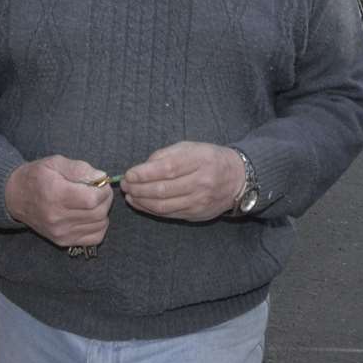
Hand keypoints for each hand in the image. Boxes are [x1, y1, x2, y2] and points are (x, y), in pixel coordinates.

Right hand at [5, 155, 112, 246]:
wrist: (15, 197)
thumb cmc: (37, 176)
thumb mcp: (55, 163)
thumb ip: (79, 168)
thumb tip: (101, 178)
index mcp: (56, 195)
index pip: (92, 199)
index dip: (102, 190)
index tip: (99, 182)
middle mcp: (57, 217)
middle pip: (98, 213)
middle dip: (105, 199)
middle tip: (99, 190)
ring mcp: (60, 232)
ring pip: (99, 225)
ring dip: (103, 211)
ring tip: (93, 201)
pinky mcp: (62, 241)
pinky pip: (94, 238)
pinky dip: (99, 226)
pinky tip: (90, 215)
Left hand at [122, 141, 245, 221]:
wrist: (238, 179)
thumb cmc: (209, 159)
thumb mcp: (190, 147)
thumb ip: (166, 155)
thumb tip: (141, 168)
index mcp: (200, 161)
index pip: (168, 169)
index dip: (145, 174)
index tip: (129, 174)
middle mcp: (201, 182)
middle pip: (163, 190)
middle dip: (138, 188)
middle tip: (124, 185)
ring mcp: (199, 201)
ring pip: (164, 205)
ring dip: (141, 201)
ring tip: (130, 194)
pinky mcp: (196, 214)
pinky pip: (168, 214)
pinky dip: (150, 210)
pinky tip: (140, 203)